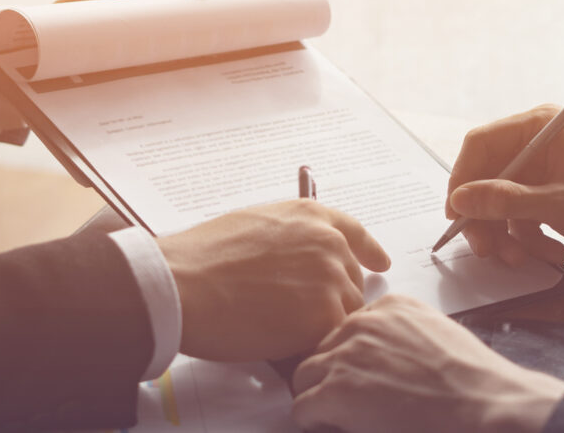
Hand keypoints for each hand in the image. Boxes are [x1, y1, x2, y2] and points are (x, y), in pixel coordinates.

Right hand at [156, 199, 390, 361]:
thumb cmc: (201, 259)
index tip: (379, 262)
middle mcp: (329, 243)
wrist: (184, 284)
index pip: (355, 233)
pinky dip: (312, 347)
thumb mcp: (253, 226)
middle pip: (349, 281)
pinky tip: (284, 346)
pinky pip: (329, 340)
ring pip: (343, 314)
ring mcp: (330, 280)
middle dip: (330, 300)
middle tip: (299, 314)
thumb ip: (287, 240)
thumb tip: (292, 262)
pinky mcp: (324, 316)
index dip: (369, 251)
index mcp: (311, 216)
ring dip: (321, 326)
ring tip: (281, 330)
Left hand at [291, 295, 563, 432]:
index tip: (361, 376)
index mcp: (390, 307)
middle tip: (350, 401)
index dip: (351, 358)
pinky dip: (315, 421)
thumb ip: (403, 337)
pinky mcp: (336, 391)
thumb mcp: (437, 336)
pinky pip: (302, 406)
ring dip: (320, 397)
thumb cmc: (473, 382)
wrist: (483, 405)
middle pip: (322, 348)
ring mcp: (346, 356)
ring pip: (305, 376)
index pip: (348, 328)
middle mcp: (363, 324)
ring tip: (343, 416)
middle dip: (331, 375)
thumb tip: (384, 362)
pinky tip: (339, 427)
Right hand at [445, 106, 563, 270]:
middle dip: (486, 218)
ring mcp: (543, 172)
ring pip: (500, 204)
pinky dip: (530, 240)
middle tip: (487, 250)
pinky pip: (520, 218)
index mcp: (540, 127)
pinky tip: (553, 254)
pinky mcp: (549, 197)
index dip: (463, 178)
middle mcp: (537, 145)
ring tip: (524, 258)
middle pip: (487, 178)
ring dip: (508, 236)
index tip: (456, 213)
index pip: (481, 144)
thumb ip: (506, 201)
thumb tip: (461, 199)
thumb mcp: (559, 205)